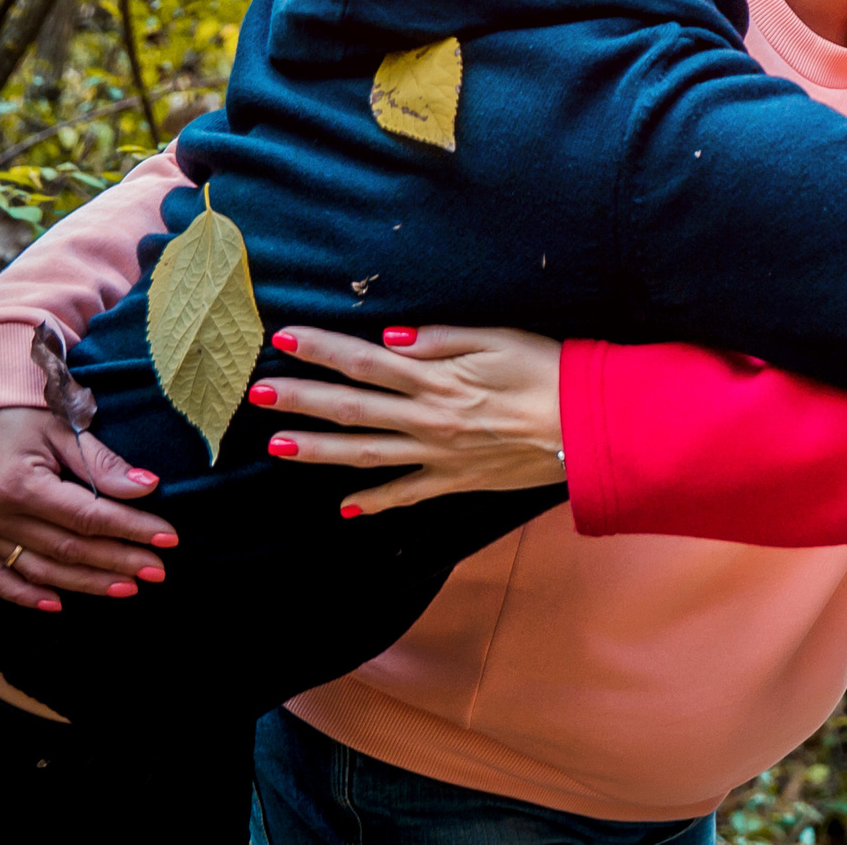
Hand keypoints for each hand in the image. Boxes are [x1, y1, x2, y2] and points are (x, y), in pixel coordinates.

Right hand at [0, 406, 176, 612]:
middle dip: (118, 561)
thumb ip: (102, 463)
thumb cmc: (18, 416)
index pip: (88, 516)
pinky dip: (24, 595)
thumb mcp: (63, 429)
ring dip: (85, 583)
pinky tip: (58, 604)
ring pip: (38, 569)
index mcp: (20, 483)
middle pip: (68, 548)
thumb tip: (147, 487)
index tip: (168, 538)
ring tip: (127, 588)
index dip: (131, 529)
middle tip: (158, 570)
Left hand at [256, 326, 566, 516]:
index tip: (284, 339)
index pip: (366, 362)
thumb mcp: (500, 339)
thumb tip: (390, 341)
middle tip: (257, 394)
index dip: (323, 350)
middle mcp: (430, 419)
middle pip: (354, 408)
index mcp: (439, 379)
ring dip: (320, 450)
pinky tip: (345, 507)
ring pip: (367, 454)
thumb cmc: (549, 371)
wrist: (589, 426)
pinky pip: (408, 494)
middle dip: (302, 399)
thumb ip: (443, 339)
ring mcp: (441, 455)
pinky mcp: (457, 480)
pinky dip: (376, 502)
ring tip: (278, 446)